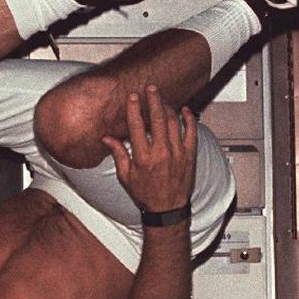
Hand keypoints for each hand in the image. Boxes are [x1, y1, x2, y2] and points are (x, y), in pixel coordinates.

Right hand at [101, 85, 197, 213]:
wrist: (167, 209)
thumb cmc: (145, 194)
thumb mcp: (126, 176)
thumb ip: (118, 154)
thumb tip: (106, 139)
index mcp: (143, 158)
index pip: (137, 126)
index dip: (134, 109)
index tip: (133, 97)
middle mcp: (161, 153)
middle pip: (157, 118)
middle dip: (153, 100)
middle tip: (151, 89)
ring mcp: (177, 152)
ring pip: (173, 121)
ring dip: (168, 107)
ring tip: (163, 100)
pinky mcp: (189, 154)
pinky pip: (191, 131)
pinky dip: (188, 118)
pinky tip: (184, 110)